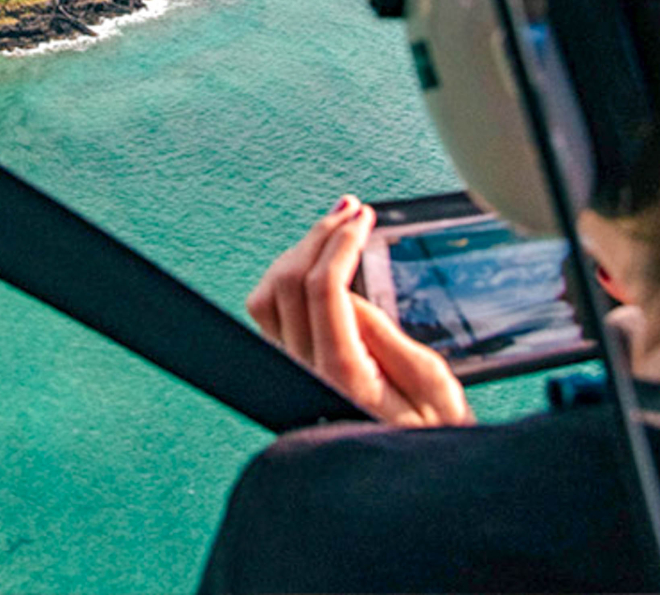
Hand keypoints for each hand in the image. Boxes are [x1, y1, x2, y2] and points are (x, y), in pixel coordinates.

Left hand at [246, 195, 472, 426]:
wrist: (407, 488)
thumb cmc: (430, 444)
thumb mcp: (432, 387)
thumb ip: (385, 336)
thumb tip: (347, 289)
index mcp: (343, 377)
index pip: (322, 288)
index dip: (339, 242)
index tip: (363, 219)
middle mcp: (304, 374)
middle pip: (287, 282)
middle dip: (319, 236)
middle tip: (350, 211)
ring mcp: (288, 373)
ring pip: (266, 295)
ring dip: (298, 252)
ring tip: (333, 229)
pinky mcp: (285, 372)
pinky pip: (268, 314)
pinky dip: (286, 276)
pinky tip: (314, 263)